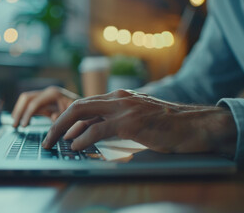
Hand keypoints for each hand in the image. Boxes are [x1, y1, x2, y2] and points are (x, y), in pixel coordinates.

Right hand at [11, 86, 79, 127]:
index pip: (34, 103)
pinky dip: (25, 113)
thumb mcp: (75, 116)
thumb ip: (63, 118)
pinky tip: (23, 123)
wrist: (90, 108)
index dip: (27, 115)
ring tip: (15, 125)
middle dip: (19, 111)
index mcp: (54, 94)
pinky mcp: (46, 101)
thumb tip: (52, 120)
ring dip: (19, 112)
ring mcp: (46, 95)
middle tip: (15, 126)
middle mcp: (48, 92)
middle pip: (26, 98)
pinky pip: (31, 105)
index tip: (24, 126)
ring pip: (26, 100)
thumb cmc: (85, 112)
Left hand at [42, 89, 236, 156]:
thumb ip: (116, 122)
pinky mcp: (131, 122)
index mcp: (120, 98)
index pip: (85, 105)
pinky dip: (83, 137)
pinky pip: (99, 128)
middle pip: (78, 106)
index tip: (58, 133)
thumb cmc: (168, 125)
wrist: (196, 125)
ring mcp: (124, 108)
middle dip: (58, 122)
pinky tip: (75, 146)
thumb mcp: (137, 120)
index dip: (68, 119)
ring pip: (83, 113)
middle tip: (47, 138)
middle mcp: (119, 99)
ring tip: (53, 143)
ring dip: (63, 129)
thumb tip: (90, 133)